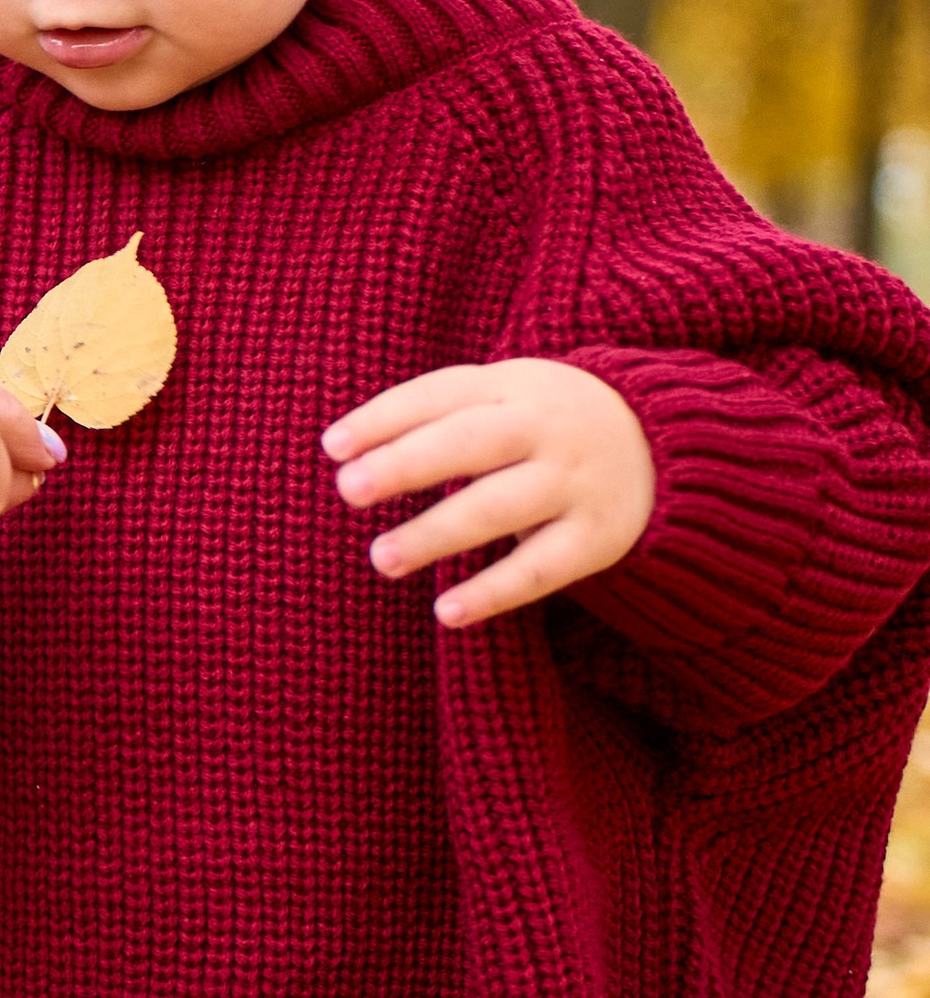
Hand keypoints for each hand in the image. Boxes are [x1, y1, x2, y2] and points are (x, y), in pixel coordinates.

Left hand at [323, 357, 654, 626]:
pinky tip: (447, 611)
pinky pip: (540, 568)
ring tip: (381, 558)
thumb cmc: (544, 422)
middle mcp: (543, 429)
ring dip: (437, 533)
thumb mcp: (504, 395)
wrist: (665, 443)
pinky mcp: (597, 536)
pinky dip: (494, 591)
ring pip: (500, 507)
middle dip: (407, 464)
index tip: (332, 446)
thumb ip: (435, 414)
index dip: (384, 418)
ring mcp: (573, 482)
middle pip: (471, 441)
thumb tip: (342, 450)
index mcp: (512, 385)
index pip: (440, 394)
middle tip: (347, 489)